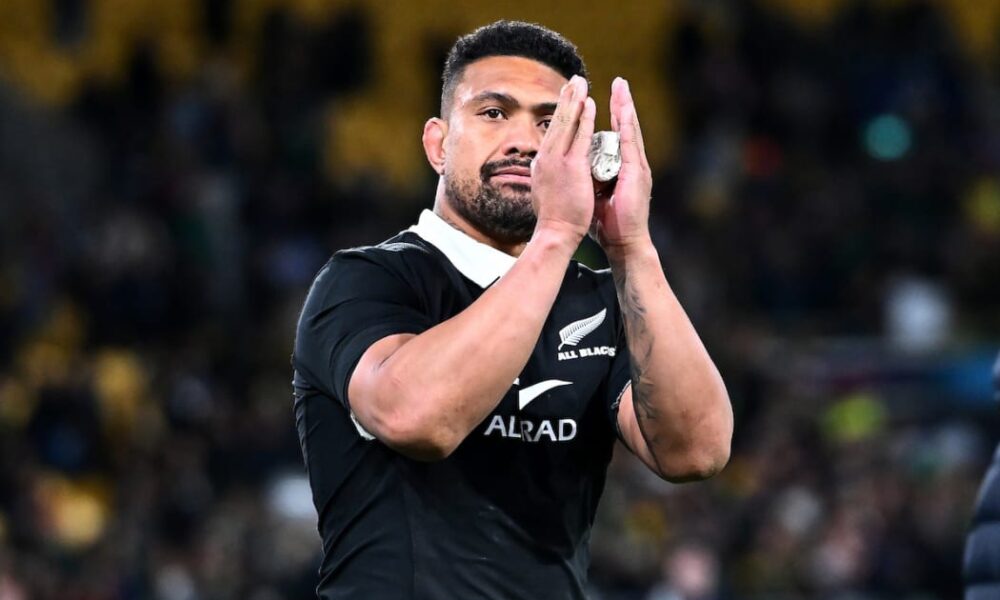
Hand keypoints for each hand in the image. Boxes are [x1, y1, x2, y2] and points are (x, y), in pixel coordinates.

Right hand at [531, 75, 596, 242]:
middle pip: (556, 121)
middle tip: (573, 80)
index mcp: (542, 164)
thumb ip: (546, 179)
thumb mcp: (544, 193)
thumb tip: (541, 172)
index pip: (552, 133)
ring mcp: (558, 160)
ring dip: (575, 101)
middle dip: (566, 99)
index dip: (559, 113)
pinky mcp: (571, 166)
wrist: (555, 234)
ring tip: (581, 83)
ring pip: (566, 123)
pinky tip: (589, 104)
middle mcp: (546, 158)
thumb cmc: (552, 220)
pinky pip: (580, 136)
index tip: (565, 98)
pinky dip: (584, 118)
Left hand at [592, 78, 652, 253]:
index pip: (615, 135)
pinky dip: (629, 126)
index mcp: (620, 166)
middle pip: (625, 127)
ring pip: (631, 131)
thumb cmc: (607, 221)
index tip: (605, 96)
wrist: (623, 241)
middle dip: (622, 103)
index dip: (611, 116)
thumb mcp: (593, 192)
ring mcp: (637, 167)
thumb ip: (587, 178)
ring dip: (627, 108)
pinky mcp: (637, 173)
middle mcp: (631, 163)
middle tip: (619, 81)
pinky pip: (632, 144)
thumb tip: (572, 168)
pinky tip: (625, 111)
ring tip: (623, 87)